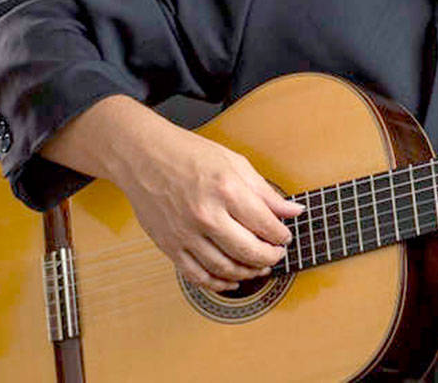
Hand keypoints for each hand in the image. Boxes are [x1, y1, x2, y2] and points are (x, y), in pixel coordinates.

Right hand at [40, 95, 303, 291]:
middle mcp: (206, 215)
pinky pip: (197, 275)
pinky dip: (218, 283)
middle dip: (270, 257)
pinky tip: (233, 280)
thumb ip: (265, 192)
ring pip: (225, 268)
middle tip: (277, 254)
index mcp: (226, 190)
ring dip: (249, 273)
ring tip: (260, 267)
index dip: (281, 235)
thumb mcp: (234, 163)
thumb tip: (294, 211)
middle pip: (249, 252)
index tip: (285, 236)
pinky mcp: (169, 245)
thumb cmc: (190, 154)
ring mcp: (185, 233)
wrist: (143, 156)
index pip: (265, 225)